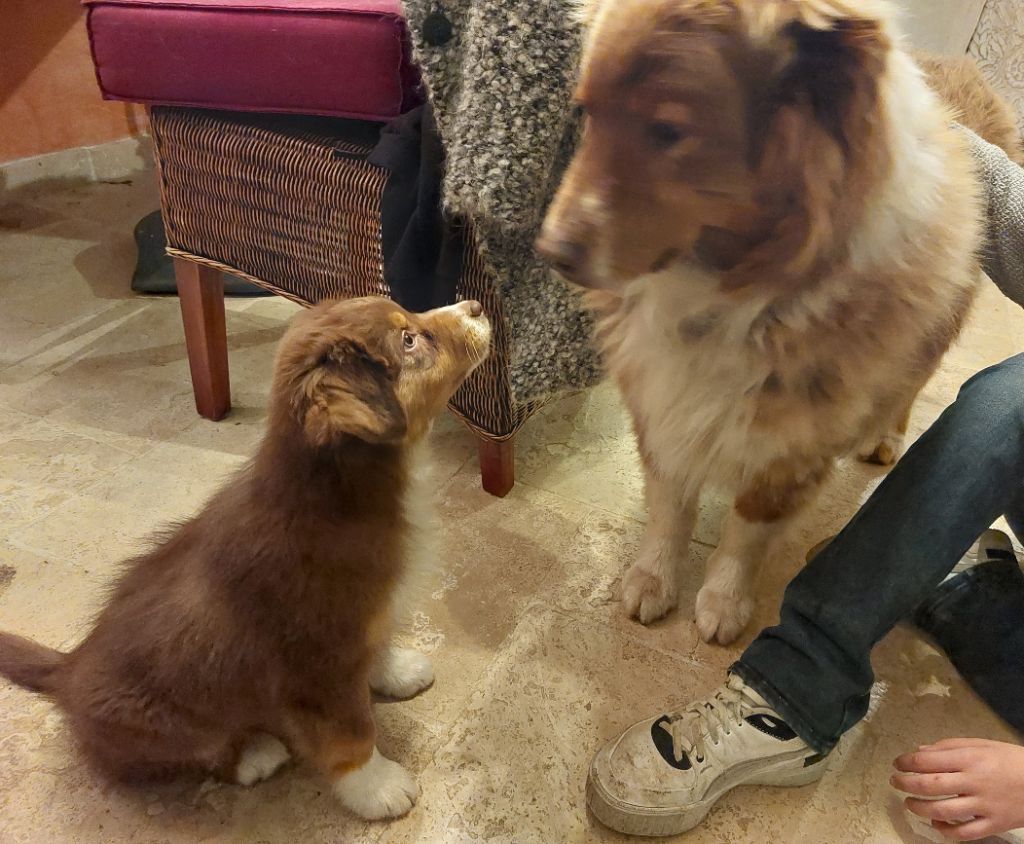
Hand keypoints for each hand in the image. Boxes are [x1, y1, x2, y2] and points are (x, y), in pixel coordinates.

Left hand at [892, 738, 1023, 840]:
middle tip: (895, 782)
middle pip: (930, 785)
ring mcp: (984, 805)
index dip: (906, 762)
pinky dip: (945, 831)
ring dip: (919, 808)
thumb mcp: (980, 744)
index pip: (928, 761)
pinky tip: (935, 823)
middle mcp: (974, 782)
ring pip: (943, 811)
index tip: (897, 763)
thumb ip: (948, 747)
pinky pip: (965, 833)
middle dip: (906, 784)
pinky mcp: (994, 825)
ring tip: (909, 803)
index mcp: (970, 759)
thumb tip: (919, 752)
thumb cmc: (1009, 759)